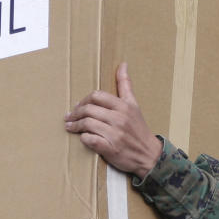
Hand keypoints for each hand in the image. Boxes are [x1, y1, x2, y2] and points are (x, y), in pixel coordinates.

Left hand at [64, 62, 162, 176]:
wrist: (149, 154)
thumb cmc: (139, 129)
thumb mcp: (134, 105)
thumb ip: (126, 85)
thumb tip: (122, 64)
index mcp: (124, 106)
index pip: (97, 96)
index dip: (84, 100)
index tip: (78, 105)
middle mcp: (119, 118)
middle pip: (89, 109)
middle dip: (75, 113)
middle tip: (69, 117)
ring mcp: (114, 134)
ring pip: (87, 124)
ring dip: (75, 126)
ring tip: (70, 127)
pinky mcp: (110, 148)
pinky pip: (90, 140)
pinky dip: (83, 138)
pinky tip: (82, 137)